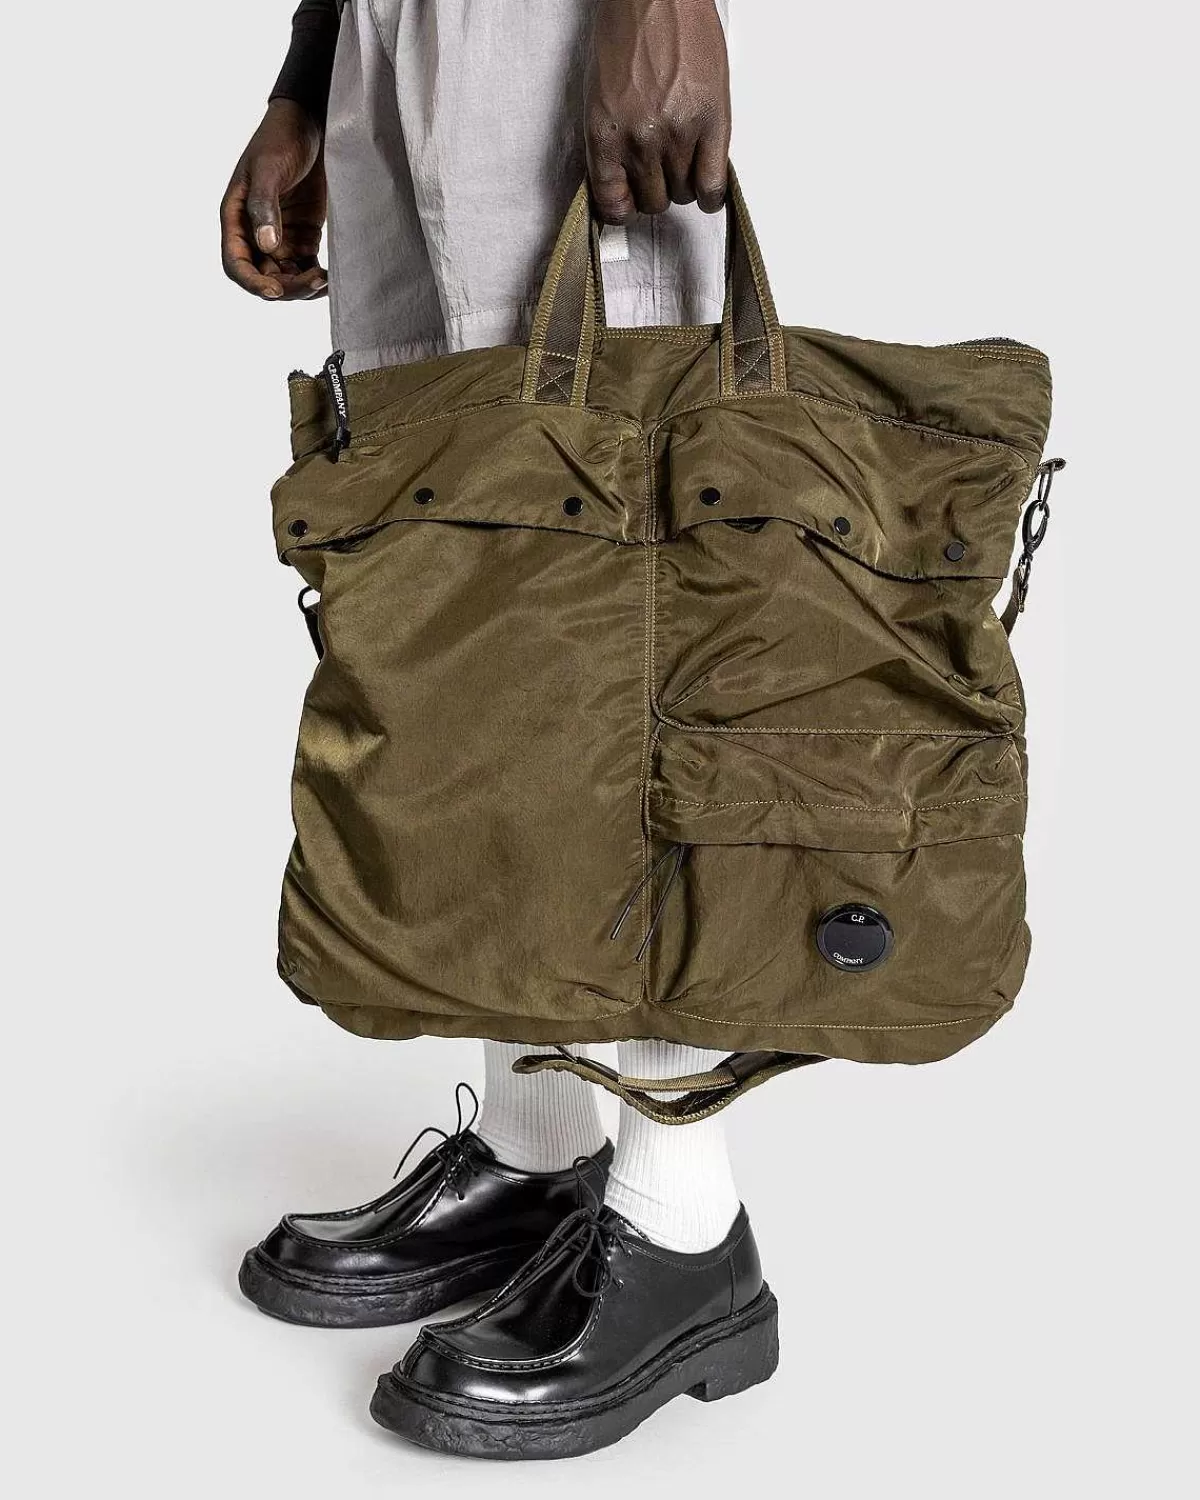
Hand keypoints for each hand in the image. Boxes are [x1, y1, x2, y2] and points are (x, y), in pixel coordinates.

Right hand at [220, 99, 327, 299]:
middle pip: (264, 276)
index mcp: (237, 218)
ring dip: (302, 286)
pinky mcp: (303, 237)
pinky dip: (316, 278)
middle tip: (312, 283)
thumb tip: (266, 245)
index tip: (273, 290)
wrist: (310, 125)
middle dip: (285, 287)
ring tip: (324, 281)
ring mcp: (280, 238)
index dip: (252, 282)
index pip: (237, 263)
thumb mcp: (268, 169)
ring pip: (287, 278)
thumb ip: (264, 206)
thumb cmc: (280, 140)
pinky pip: (306, 268)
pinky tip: (331, 278)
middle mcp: (255, 233)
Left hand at [585, 0, 730, 223]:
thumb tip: (619, 183)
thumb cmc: (627, 33)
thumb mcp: (598, 95)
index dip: (623, 207)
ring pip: (682, 194)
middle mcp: (640, 140)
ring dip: (683, 182)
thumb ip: (608, 143)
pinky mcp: (711, 123)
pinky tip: (707, 183)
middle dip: (656, 188)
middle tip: (660, 168)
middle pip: (653, 201)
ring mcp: (678, 134)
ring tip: (683, 158)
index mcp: (605, 134)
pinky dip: (710, 194)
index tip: (629, 203)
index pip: (613, 203)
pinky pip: (711, 186)